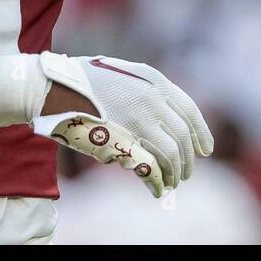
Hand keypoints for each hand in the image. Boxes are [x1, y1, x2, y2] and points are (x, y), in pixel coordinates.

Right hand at [32, 52, 213, 197]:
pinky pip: (149, 165)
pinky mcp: (121, 139)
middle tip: (186, 174)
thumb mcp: (124, 73)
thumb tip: (166, 116)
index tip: (205, 150)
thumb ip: (147, 91)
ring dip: (174, 172)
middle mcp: (151, 98)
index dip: (201, 133)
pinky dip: (156, 180)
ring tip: (171, 183)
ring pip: (170, 153)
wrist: (54, 85)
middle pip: (182, 136)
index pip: (190, 110)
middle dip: (187, 160)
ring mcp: (137, 119)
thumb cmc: (84, 79)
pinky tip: (156, 188)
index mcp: (154, 80)